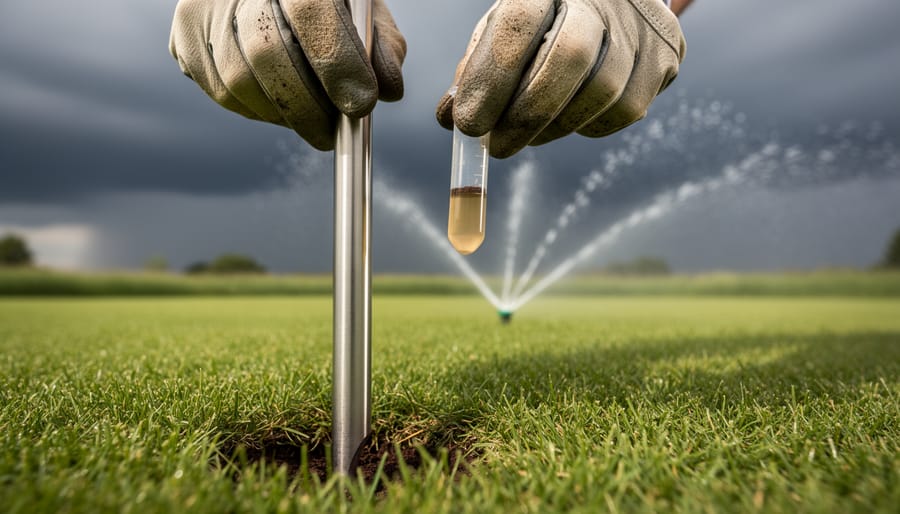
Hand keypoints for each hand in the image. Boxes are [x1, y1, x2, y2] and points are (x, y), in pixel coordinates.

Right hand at [170, 0, 405, 150]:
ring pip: (238, 81)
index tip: (362, 105)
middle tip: (333, 133)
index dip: (336, 64)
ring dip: (282, 113)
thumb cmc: (330, 4)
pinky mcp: (183, 37)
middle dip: (307, 106)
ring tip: (310, 116)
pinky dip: (257, 109)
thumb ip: (381, 49)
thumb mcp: (364, 10)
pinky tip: (279, 100)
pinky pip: (220, 92)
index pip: (309, 12)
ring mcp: (201, 9)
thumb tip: (386, 93)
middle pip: (266, 53)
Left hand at [436, 0, 684, 157]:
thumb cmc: (546, 20)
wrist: (614, 1)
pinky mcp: (668, 56)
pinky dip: (587, 126)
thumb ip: (478, 69)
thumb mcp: (505, 28)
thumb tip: (451, 119)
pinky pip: (625, 112)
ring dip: (553, 127)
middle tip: (497, 147)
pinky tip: (567, 117)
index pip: (519, 23)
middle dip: (527, 114)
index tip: (467, 124)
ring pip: (602, 94)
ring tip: (526, 133)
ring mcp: (643, 26)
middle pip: (570, 58)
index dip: (491, 77)